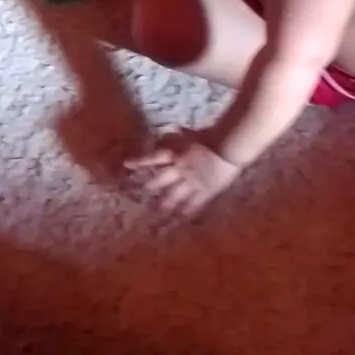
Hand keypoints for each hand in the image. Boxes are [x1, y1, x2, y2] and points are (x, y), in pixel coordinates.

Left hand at [125, 130, 240, 215]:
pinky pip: (190, 207)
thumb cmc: (211, 137)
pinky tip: (173, 224)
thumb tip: (176, 130)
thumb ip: (181, 135)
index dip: (138, 162)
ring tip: (150, 214)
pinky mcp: (203, 193)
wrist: (228, 147)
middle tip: (132, 195)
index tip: (126, 165)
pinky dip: (180, 216)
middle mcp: (178, 170)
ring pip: (171, 198)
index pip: (152, 158)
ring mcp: (190, 184)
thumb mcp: (191, 134)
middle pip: (157, 182)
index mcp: (174, 154)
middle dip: (144, 188)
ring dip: (160, 206)